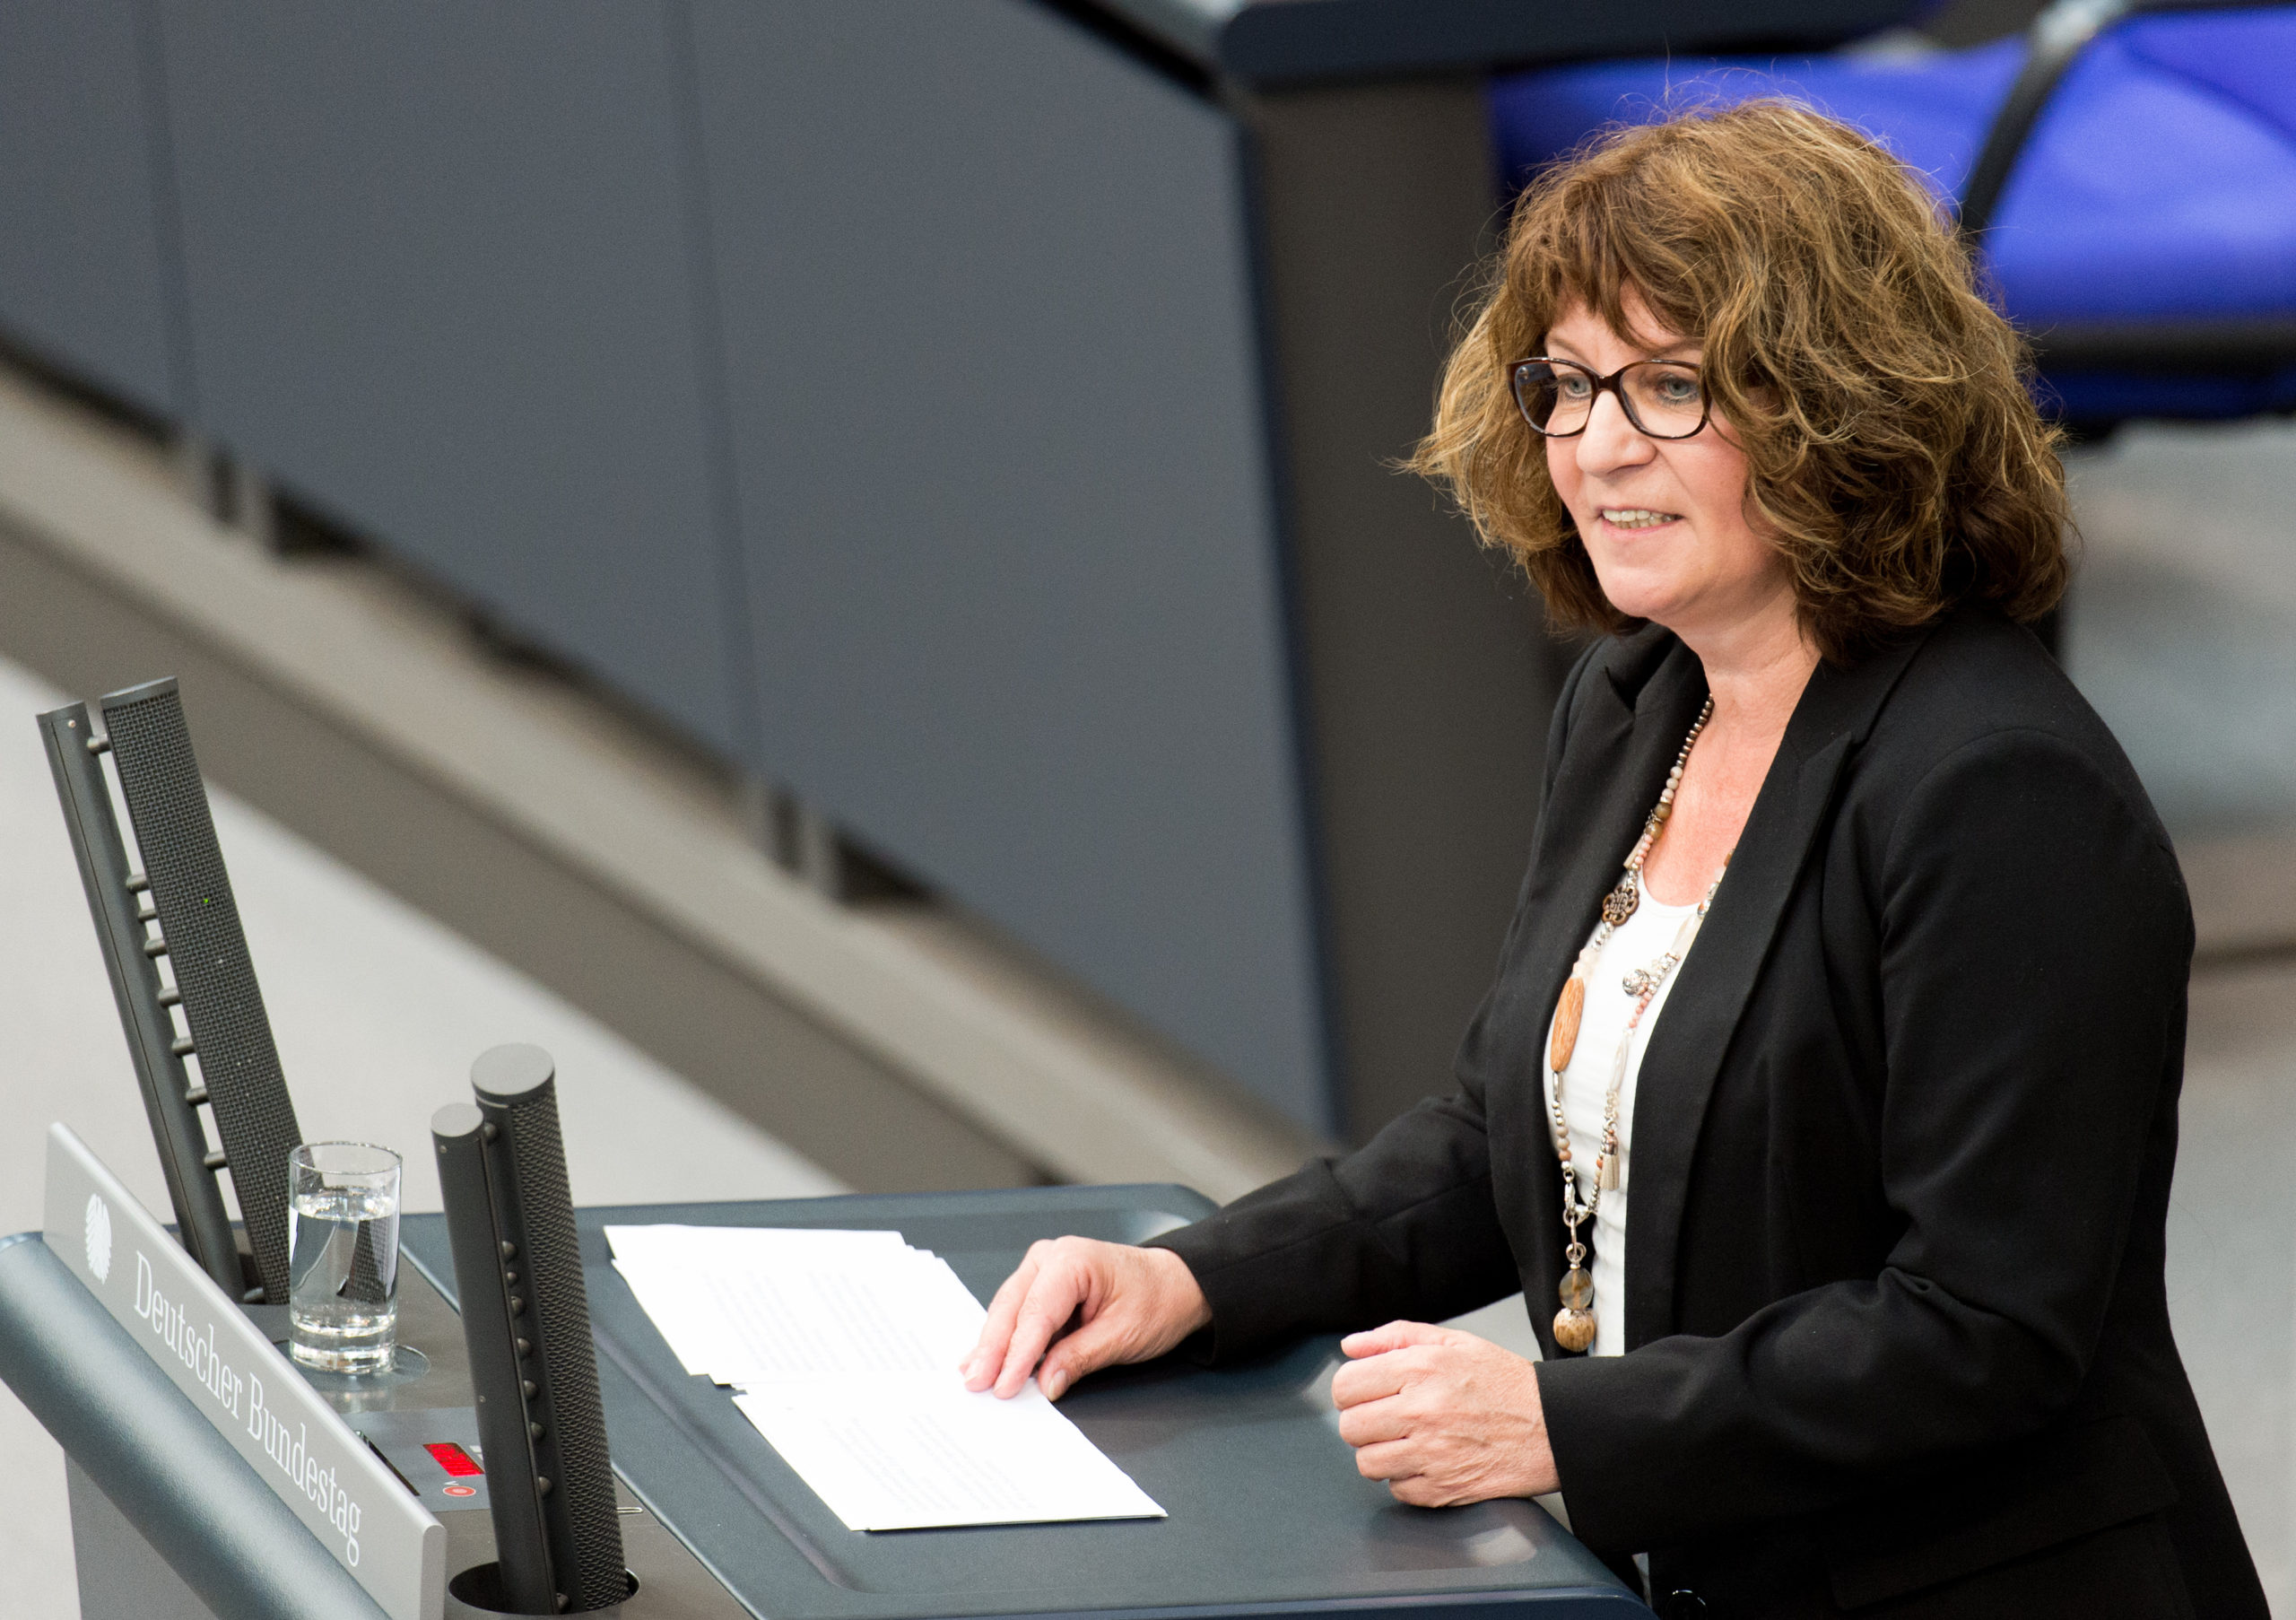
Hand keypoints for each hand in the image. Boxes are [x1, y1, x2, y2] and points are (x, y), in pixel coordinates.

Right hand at [960, 1237, 1210, 1399]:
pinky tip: (984, 1359)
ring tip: (973, 1375)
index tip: (1003, 1385)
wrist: (1176, 1284)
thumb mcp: (1124, 1335)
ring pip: (1008, 1309)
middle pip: (1012, 1308)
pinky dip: (1005, 1338)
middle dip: (992, 1349)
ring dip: (992, 1345)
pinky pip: (1019, 1312)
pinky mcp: (1043, 1285)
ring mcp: (1044, 1268)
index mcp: (1074, 1260)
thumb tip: (1045, 1383)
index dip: (1017, 1353)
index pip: (1036, 1313)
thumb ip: (1081, 1357)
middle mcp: (1052, 1257)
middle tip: (976, 1384)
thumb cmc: (1158, 1299)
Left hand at [1331, 1320, 1558, 1505]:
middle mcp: (1421, 1411)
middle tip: (1385, 1417)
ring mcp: (1431, 1455)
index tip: (1363, 1392)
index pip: (1346, 1385)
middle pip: (1350, 1427)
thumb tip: (1351, 1346)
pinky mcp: (1442, 1490)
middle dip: (1361, 1422)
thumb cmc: (1505, 1384)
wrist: (1553, 1427)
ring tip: (1404, 1440)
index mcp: (1420, 1369)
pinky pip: (1397, 1490)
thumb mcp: (1453, 1343)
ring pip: (1366, 1463)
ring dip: (1379, 1453)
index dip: (1350, 1389)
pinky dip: (1405, 1479)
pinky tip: (1426, 1460)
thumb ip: (1395, 1337)